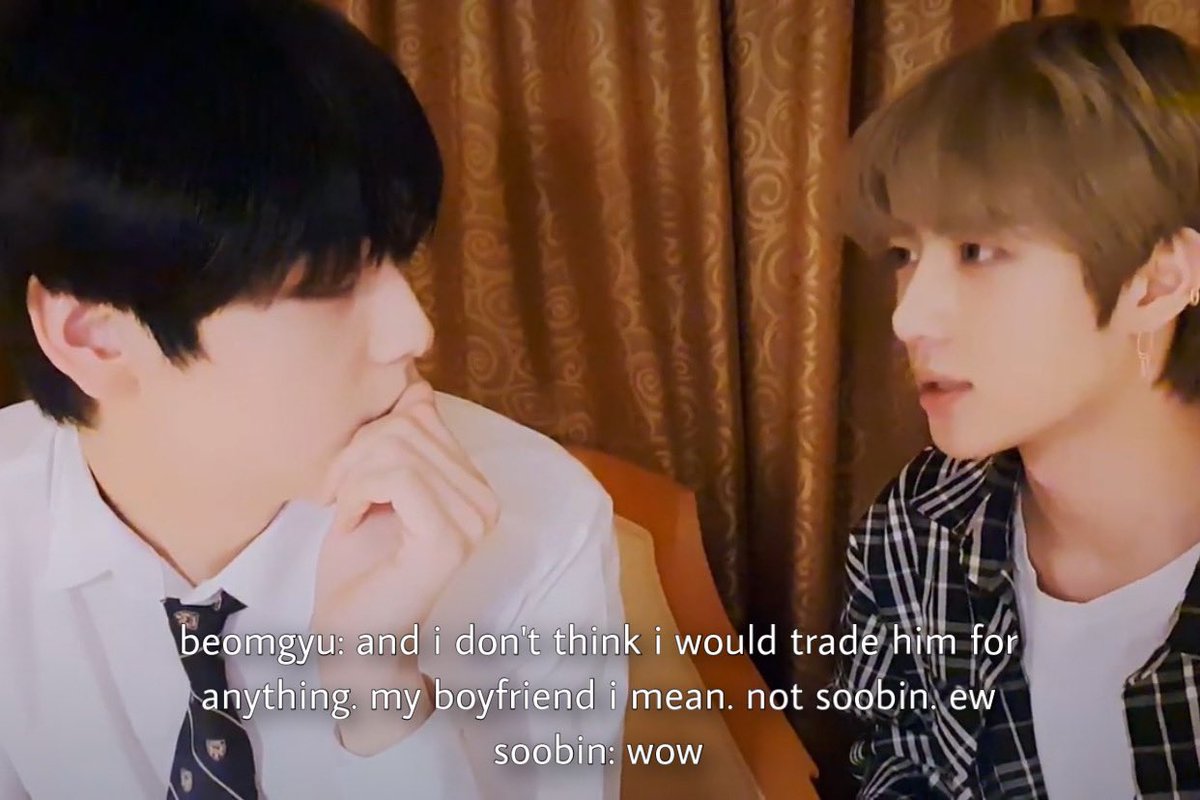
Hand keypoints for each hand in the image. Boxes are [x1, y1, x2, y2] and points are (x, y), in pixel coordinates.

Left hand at [311, 380, 498, 752]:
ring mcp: (474, 521)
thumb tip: (416, 383)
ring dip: (351, 477)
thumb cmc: (357, 566)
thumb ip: (399, 439)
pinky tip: (348, 523)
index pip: (422, 413)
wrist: (350, 638)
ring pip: (398, 448)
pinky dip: (356, 494)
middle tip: (336, 495)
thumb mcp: (374, 484)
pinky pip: (397, 478)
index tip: (346, 477)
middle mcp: (486, 500)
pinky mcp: (450, 540)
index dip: (370, 434)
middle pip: (408, 425)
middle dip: (355, 454)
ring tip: (343, 510)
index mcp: (474, 483)